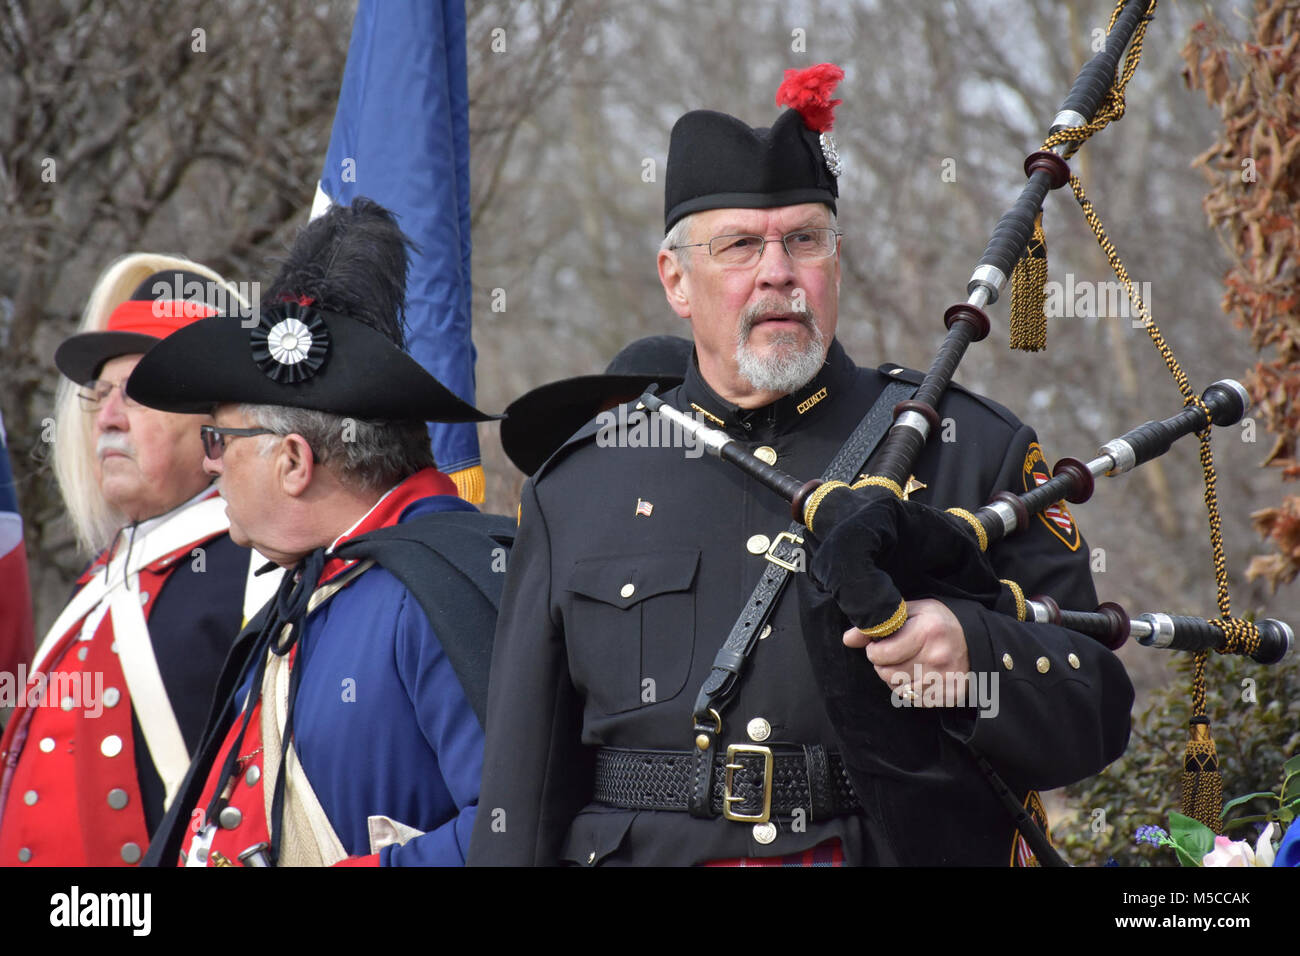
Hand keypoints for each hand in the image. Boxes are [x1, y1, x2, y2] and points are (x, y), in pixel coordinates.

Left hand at [843, 598, 969, 704]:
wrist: (978, 643)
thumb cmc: (940, 623)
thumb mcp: (913, 612)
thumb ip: (880, 622)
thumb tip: (848, 639)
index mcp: (927, 632)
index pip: (882, 654)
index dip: (873, 650)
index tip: (877, 645)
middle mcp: (937, 658)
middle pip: (887, 674)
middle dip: (882, 664)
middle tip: (891, 655)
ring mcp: (944, 680)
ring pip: (898, 689)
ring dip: (894, 678)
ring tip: (904, 664)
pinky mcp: (948, 696)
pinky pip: (913, 700)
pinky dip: (909, 689)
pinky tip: (917, 675)